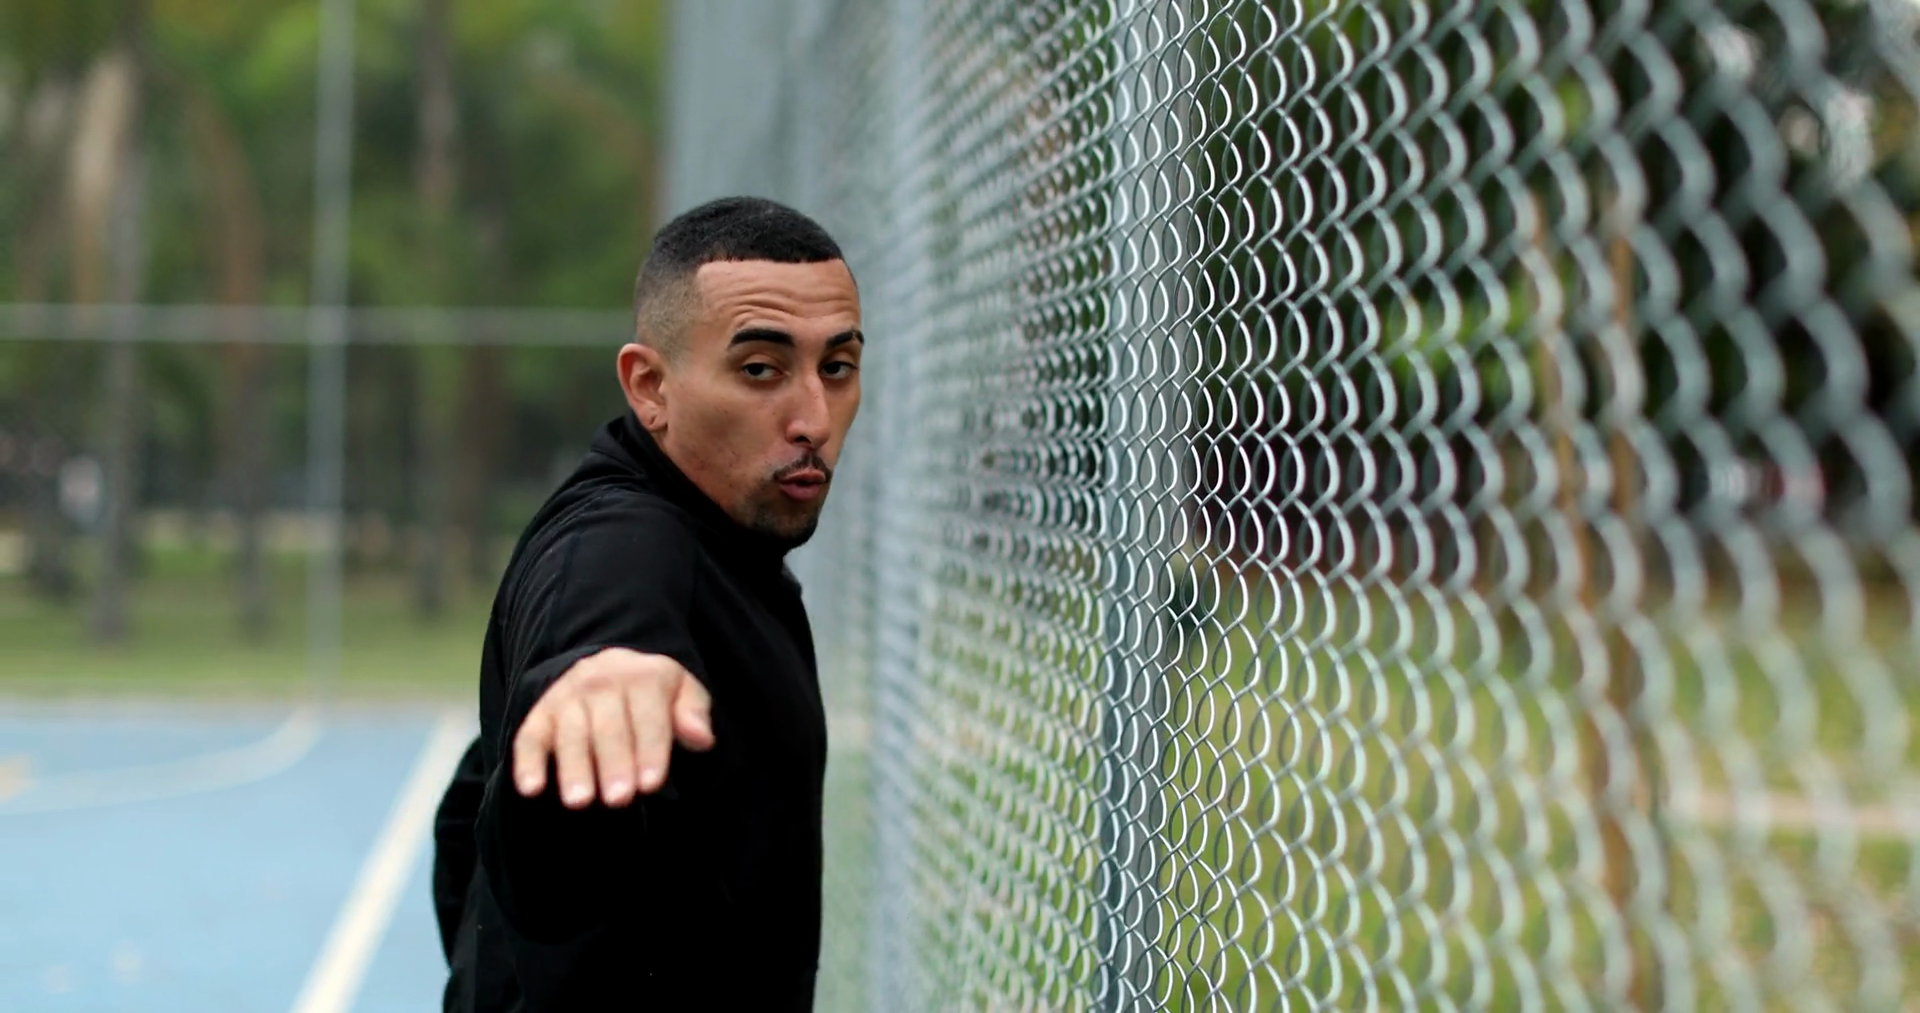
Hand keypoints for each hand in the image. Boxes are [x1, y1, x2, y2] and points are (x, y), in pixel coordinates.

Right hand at [512, 647, 714, 808]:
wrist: (607, 668)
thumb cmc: (652, 695)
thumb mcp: (682, 692)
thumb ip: (693, 714)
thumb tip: (702, 738)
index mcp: (643, 677)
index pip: (648, 719)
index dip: (650, 751)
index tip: (651, 784)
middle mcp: (601, 681)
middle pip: (608, 729)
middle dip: (613, 765)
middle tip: (618, 800)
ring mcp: (567, 696)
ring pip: (570, 734)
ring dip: (574, 768)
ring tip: (580, 802)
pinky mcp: (540, 713)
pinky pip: (529, 737)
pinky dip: (527, 763)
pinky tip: (531, 789)